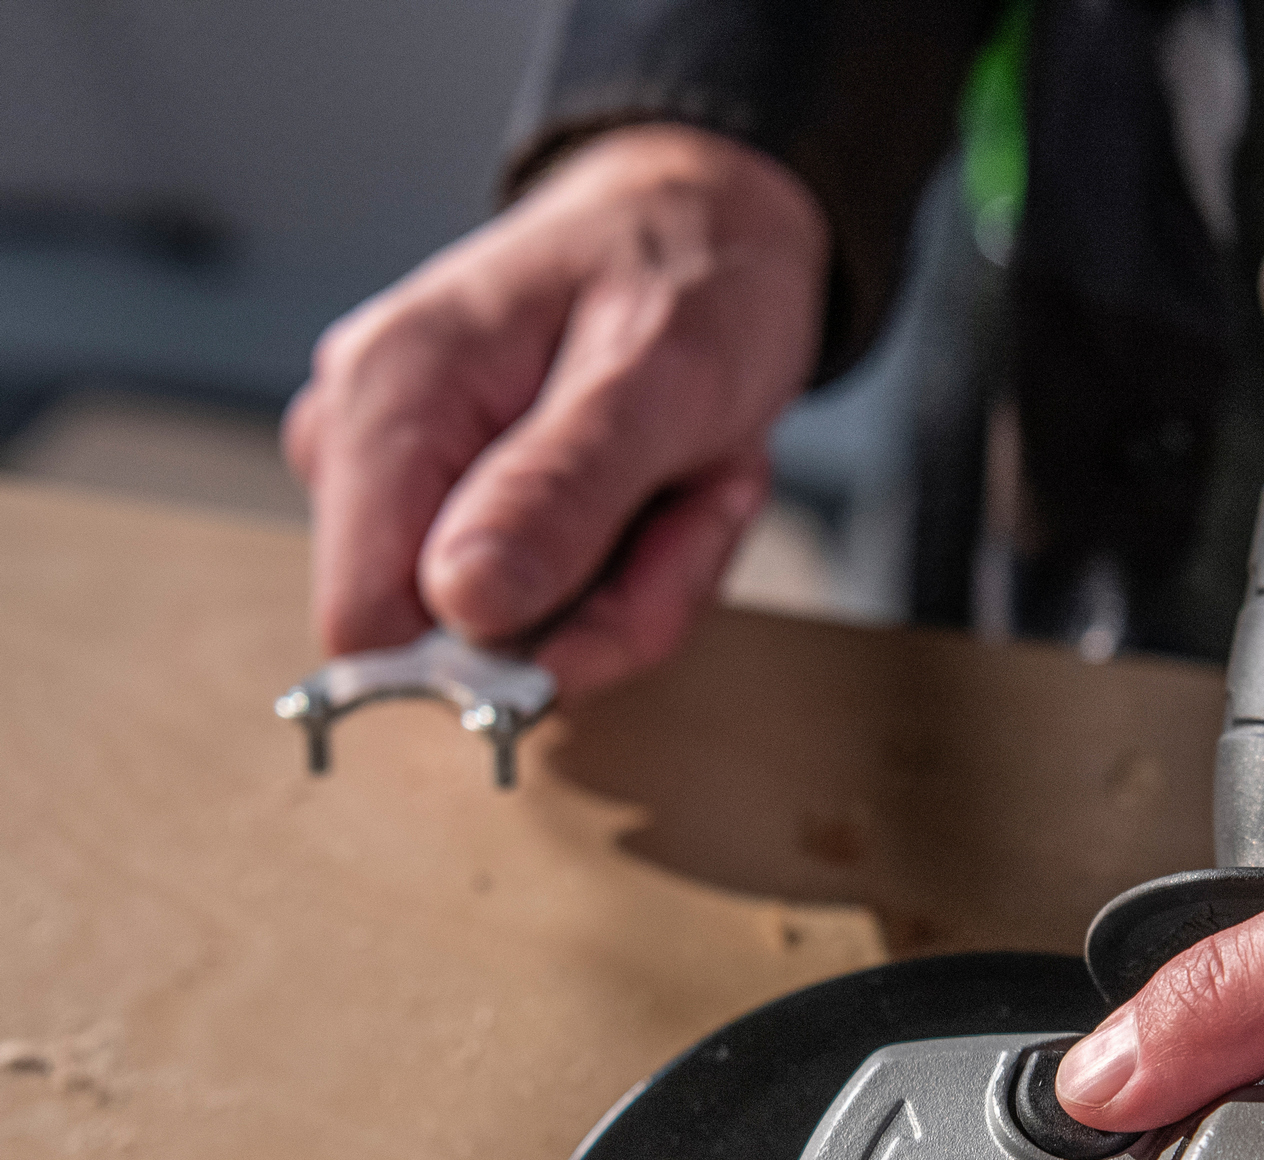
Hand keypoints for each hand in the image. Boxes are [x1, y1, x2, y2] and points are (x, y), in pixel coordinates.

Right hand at [284, 124, 828, 697]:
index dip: (497, 646)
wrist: (710, 226)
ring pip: (530, 637)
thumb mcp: (660, 378)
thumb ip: (560, 490)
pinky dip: (640, 575)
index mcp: (391, 396)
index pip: (370, 625)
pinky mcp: (463, 515)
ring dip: (639, 585)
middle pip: (466, 643)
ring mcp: (414, 485)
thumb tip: (461, 602)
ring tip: (679, 479)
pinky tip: (662, 492)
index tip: (615, 572)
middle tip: (682, 500)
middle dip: (607, 605)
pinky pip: (561, 613)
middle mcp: (371, 443)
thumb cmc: (689, 277)